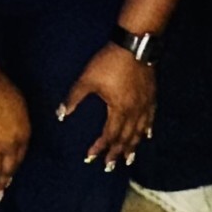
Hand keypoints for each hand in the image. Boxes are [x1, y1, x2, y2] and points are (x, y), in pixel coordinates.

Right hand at [0, 78, 28, 207]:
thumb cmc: (2, 89)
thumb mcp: (19, 106)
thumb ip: (17, 122)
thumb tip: (13, 129)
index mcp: (23, 134)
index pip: (18, 159)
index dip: (12, 171)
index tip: (8, 179)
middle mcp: (9, 145)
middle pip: (6, 170)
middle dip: (1, 185)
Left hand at [62, 43, 155, 171]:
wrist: (134, 44)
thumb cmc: (109, 61)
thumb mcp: (87, 79)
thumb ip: (74, 98)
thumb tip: (61, 114)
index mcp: (118, 109)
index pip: (108, 135)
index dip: (100, 147)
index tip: (91, 156)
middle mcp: (133, 111)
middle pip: (126, 138)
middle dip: (117, 153)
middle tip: (110, 166)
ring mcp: (144, 104)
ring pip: (140, 131)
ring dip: (133, 146)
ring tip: (130, 158)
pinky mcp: (151, 95)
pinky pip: (151, 118)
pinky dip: (148, 129)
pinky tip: (147, 135)